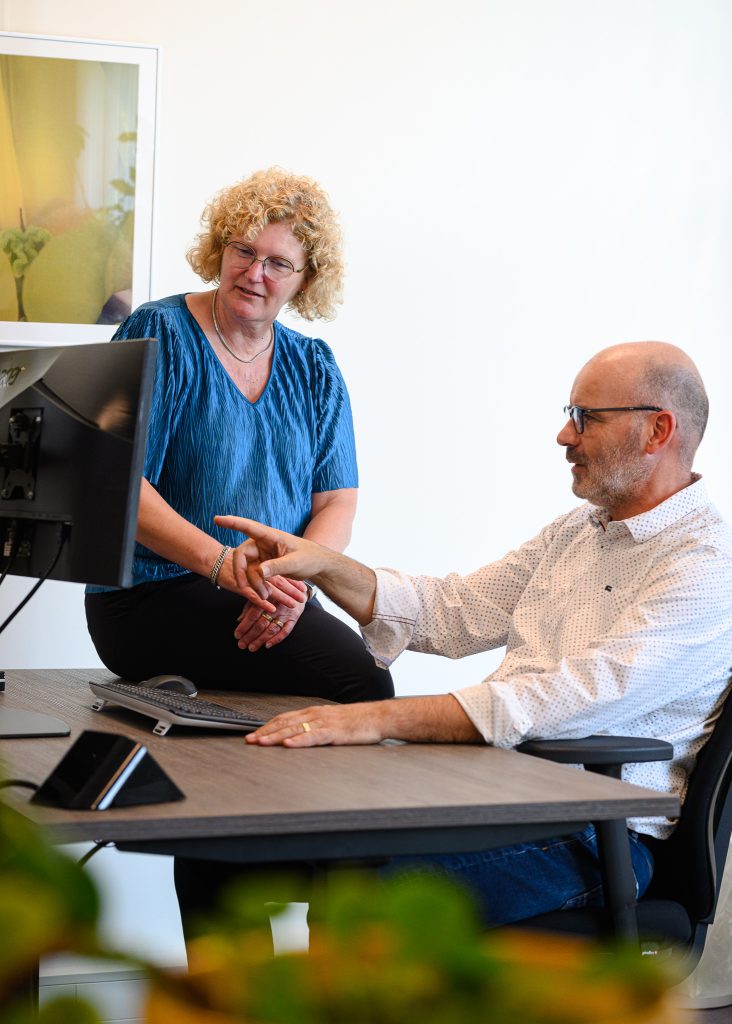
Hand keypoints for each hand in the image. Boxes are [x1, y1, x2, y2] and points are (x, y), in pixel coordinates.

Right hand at [215, 515, 329, 603]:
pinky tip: (264, 595)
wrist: (319, 566)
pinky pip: (253, 575)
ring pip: (247, 568)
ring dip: (252, 583)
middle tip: (245, 588)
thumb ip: (277, 566)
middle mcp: (263, 543)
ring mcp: (263, 554)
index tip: (217, 519)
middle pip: (242, 555)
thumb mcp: (295, 563)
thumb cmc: (310, 559)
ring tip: (265, 596)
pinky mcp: (264, 565)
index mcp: (270, 536)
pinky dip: (256, 585)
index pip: (248, 526)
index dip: (232, 523)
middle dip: (242, 573)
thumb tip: (259, 572)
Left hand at [235, 585, 306, 651]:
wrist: (297, 586)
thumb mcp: (262, 593)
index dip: (244, 626)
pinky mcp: (294, 618)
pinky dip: (277, 639)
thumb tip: (239, 619)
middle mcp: (276, 606)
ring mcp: (285, 613)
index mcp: (266, 598)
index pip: (253, 614)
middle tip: (242, 644)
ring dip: (260, 640)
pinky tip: (267, 645)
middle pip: (261, 624)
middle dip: (250, 636)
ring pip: (271, 629)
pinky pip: (286, 631)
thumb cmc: (276, 590)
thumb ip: (250, 605)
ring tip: (252, 647)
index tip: (237, 635)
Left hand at [245, 702, 385, 746]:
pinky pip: (313, 736)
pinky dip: (299, 740)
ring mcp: (324, 723)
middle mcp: (315, 715)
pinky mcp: (334, 732)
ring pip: (294, 729)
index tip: (254, 734)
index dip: (267, 726)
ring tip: (261, 743)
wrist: (378, 717)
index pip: (284, 718)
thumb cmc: (357, 721)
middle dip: (265, 732)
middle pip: (284, 723)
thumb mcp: (331, 722)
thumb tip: (298, 735)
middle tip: (249, 740)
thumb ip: (315, 727)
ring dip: (275, 736)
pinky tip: (288, 744)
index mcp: (314, 713)